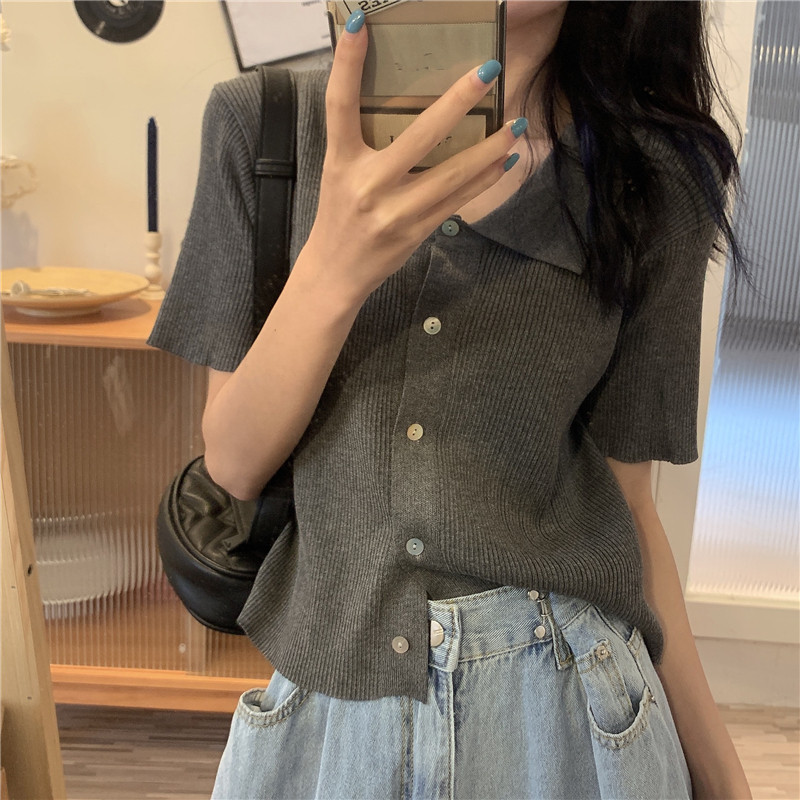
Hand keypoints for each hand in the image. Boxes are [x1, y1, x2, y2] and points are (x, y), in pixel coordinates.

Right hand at [301, 11, 524, 303]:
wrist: (335, 273)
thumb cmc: (339, 216)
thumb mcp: (339, 172)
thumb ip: (362, 138)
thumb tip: (402, 100)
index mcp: (342, 161)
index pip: (339, 105)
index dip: (346, 63)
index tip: (360, 23)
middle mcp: (368, 185)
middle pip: (418, 137)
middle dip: (457, 102)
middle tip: (489, 71)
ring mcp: (395, 212)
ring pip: (451, 175)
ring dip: (488, 148)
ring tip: (516, 123)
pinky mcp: (416, 231)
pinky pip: (456, 201)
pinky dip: (483, 180)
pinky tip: (504, 161)